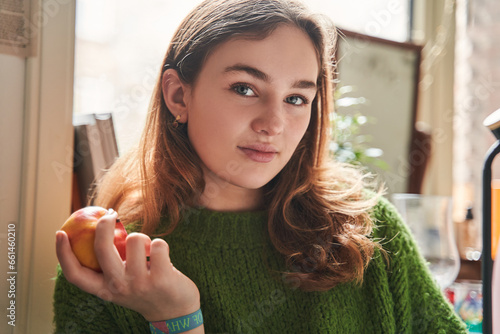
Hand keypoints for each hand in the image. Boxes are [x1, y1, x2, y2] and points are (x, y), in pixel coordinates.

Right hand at [56, 211, 199, 320]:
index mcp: (104, 290)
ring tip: (148, 251)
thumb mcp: (122, 284)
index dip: (63, 253)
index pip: (75, 274)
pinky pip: (158, 244)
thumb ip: (111, 265)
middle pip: (101, 248)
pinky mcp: (161, 278)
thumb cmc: (146, 289)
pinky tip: (162, 257)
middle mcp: (118, 287)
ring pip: (134, 239)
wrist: (175, 313)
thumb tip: (100, 229)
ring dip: (143, 238)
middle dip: (104, 225)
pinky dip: (160, 244)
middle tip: (110, 215)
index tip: (60, 233)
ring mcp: (140, 283)